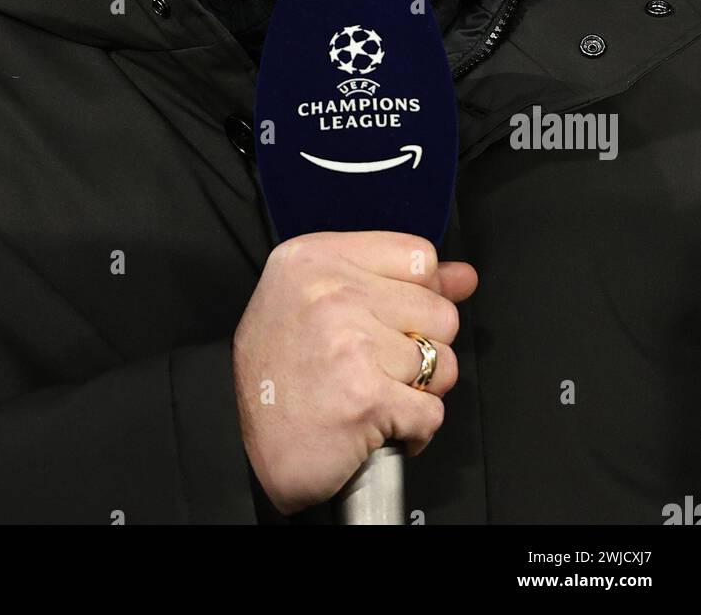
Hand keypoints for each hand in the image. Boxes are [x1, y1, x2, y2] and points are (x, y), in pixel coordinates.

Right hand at [232, 229, 476, 514]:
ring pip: (441, 364)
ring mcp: (349, 341)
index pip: (419, 256)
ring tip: (373, 393)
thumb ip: (395, 281)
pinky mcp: (366, 395)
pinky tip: (376, 425)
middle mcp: (330, 290)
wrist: (237, 443)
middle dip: (421, 348)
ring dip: (417, 391)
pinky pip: (431, 411)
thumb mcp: (319, 300)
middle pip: (439, 311)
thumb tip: (462, 276)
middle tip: (375, 364)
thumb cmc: (279, 373)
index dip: (420, 294)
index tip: (396, 317)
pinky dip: (413, 430)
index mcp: (316, 257)